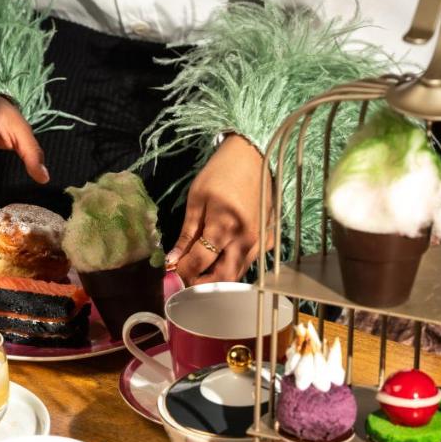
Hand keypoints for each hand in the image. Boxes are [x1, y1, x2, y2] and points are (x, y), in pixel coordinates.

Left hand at [165, 135, 272, 284]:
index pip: (200, 263)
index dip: (183, 273)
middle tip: (185, 281)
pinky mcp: (268, 239)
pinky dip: (232, 266)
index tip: (171, 274)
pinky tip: (219, 259)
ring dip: (217, 279)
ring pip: (237, 274)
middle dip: (201, 285)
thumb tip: (172, 260)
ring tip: (199, 271)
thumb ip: (186, 234)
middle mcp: (246, 239)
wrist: (253, 156)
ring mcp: (261, 241)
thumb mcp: (196, 199)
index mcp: (225, 226)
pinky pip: (249, 263)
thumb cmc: (221, 173)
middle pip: (223, 279)